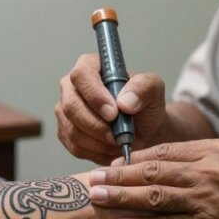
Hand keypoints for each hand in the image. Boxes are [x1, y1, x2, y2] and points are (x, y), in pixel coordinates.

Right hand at [55, 54, 169, 164]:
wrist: (143, 129)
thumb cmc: (145, 105)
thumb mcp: (154, 90)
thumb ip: (144, 88)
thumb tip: (124, 102)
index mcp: (90, 66)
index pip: (81, 76)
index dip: (94, 96)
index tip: (113, 114)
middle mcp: (71, 86)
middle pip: (71, 106)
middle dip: (95, 125)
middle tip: (117, 136)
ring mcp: (65, 111)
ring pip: (71, 130)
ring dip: (97, 142)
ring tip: (119, 143)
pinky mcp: (65, 133)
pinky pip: (74, 147)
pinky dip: (95, 153)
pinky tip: (111, 150)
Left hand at [87, 140, 218, 218]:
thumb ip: (200, 157)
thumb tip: (163, 157)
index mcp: (213, 151)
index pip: (165, 150)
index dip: (135, 157)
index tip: (113, 160)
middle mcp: (207, 172)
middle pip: (153, 171)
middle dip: (119, 174)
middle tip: (94, 177)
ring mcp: (206, 201)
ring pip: (155, 197)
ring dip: (122, 197)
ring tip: (98, 197)